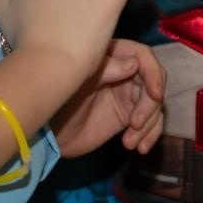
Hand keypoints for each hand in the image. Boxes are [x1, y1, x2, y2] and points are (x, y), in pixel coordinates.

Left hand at [50, 39, 166, 156]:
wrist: (47, 132)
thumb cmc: (57, 99)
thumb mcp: (79, 81)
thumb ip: (107, 69)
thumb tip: (135, 64)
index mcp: (112, 55)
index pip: (143, 56)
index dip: (153, 73)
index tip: (155, 95)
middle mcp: (124, 72)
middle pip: (153, 83)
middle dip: (149, 106)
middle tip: (134, 124)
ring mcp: (127, 94)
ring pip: (155, 105)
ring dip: (149, 125)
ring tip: (130, 142)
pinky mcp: (128, 116)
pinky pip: (150, 122)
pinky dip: (149, 135)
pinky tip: (139, 147)